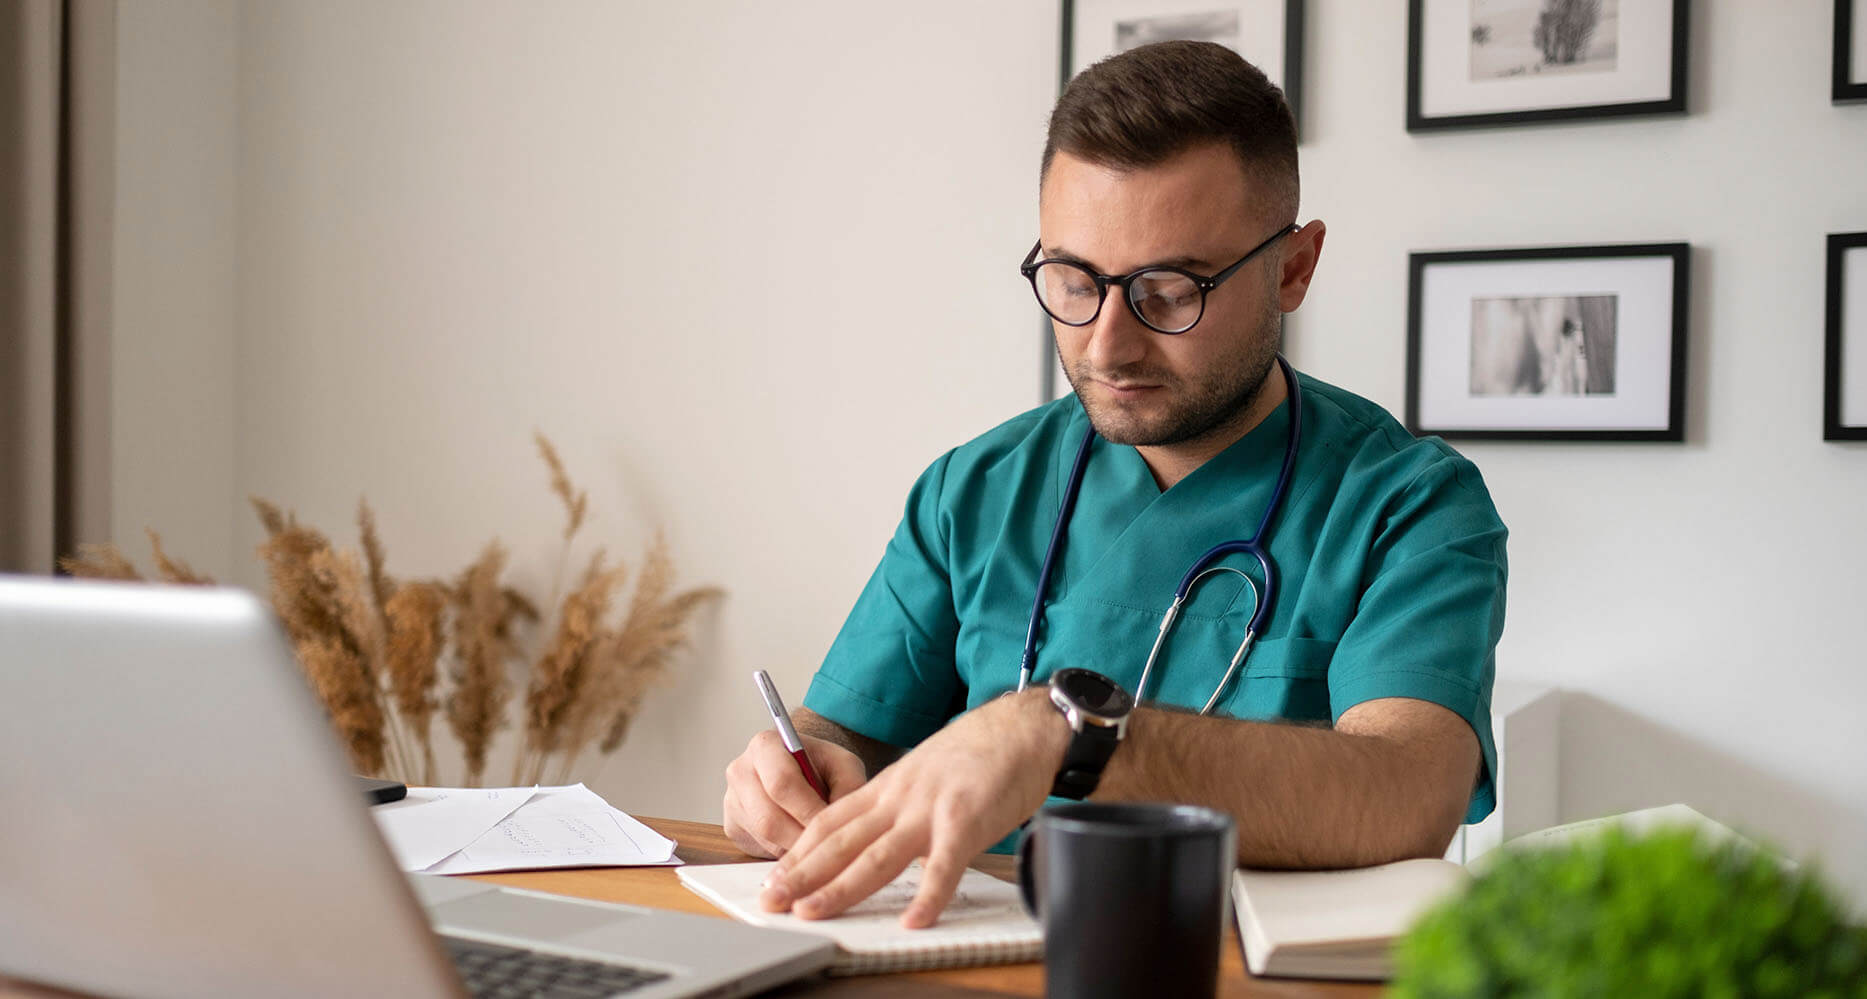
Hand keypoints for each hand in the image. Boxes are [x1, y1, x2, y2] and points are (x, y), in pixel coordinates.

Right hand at [723, 729, 867, 858]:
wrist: (801, 770)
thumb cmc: (822, 766)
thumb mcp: (843, 765)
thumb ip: (849, 786)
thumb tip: (843, 819)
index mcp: (765, 746)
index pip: (781, 783)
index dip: (808, 810)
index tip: (831, 827)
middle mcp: (741, 771)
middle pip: (768, 817)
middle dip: (801, 836)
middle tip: (827, 846)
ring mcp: (732, 800)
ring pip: (764, 837)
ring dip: (795, 847)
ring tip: (820, 845)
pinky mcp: (732, 825)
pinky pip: (759, 847)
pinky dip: (785, 852)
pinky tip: (803, 845)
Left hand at [756, 688, 1066, 927]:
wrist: (1022, 726)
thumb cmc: (978, 754)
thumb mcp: (922, 773)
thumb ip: (898, 806)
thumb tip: (877, 840)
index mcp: (888, 788)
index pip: (830, 822)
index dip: (798, 851)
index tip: (775, 877)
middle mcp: (900, 798)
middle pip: (840, 841)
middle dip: (801, 874)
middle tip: (770, 901)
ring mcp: (930, 808)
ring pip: (876, 855)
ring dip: (841, 888)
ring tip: (812, 913)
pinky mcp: (967, 819)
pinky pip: (944, 865)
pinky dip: (929, 895)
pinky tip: (914, 920)